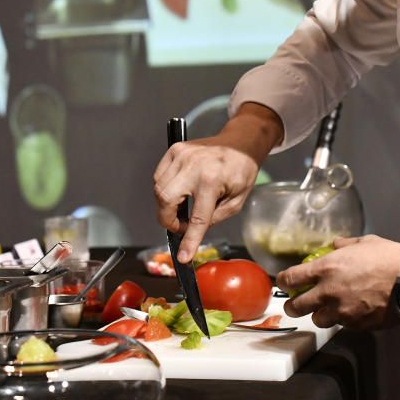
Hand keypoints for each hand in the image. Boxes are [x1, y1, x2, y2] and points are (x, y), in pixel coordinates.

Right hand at [153, 103, 281, 262]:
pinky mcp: (175, 150)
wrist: (240, 143)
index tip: (183, 256)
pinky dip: (164, 189)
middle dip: (168, 219)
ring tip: (183, 208)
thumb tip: (193, 233)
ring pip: (158, 188)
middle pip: (165, 199)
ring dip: (166, 205)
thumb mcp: (236, 200)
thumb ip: (214, 218)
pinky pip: (159, 176)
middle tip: (181, 225)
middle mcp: (192, 166)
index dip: (189, 240)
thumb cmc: (241, 170)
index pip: (197, 217)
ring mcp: (181, 155)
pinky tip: (178, 192)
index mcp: (212, 180)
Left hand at [277, 235, 399, 330]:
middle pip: (298, 306)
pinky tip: (351, 312)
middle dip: (293, 305)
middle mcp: (329, 292)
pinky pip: (342, 326)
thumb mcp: (364, 243)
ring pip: (318, 320)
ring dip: (319, 315)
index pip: (292, 278)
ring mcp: (342, 312)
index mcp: (327, 268)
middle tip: (295, 304)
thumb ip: (344, 245)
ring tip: (326, 309)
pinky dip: (342, 320)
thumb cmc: (389, 257)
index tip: (284, 282)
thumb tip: (335, 245)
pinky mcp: (357, 325)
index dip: (283, 281)